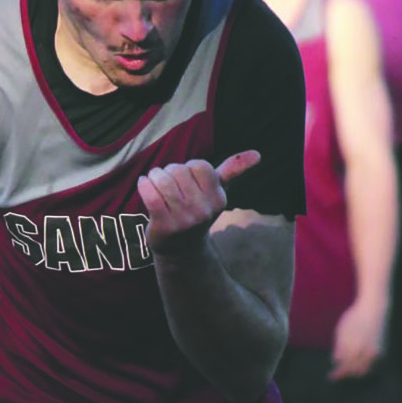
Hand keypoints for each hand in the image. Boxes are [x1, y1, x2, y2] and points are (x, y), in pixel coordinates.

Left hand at [136, 151, 259, 259]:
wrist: (181, 248)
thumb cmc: (198, 211)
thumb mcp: (217, 192)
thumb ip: (234, 170)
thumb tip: (257, 154)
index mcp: (218, 199)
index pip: (199, 165)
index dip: (189, 168)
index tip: (187, 180)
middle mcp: (203, 210)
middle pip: (179, 170)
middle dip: (170, 171)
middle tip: (169, 183)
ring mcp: (184, 220)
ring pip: (163, 180)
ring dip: (154, 175)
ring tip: (154, 180)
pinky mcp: (164, 226)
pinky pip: (150, 195)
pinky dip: (144, 184)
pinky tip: (144, 183)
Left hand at [330, 293, 387, 377]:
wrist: (374, 309)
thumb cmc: (354, 318)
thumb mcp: (342, 331)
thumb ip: (339, 348)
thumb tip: (336, 361)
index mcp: (353, 348)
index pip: (344, 366)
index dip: (337, 373)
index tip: (330, 376)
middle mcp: (365, 353)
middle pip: (354, 371)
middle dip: (345, 373)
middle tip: (337, 374)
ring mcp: (375, 352)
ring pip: (364, 370)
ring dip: (355, 372)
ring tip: (347, 370)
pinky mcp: (382, 351)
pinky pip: (372, 365)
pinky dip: (364, 366)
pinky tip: (357, 364)